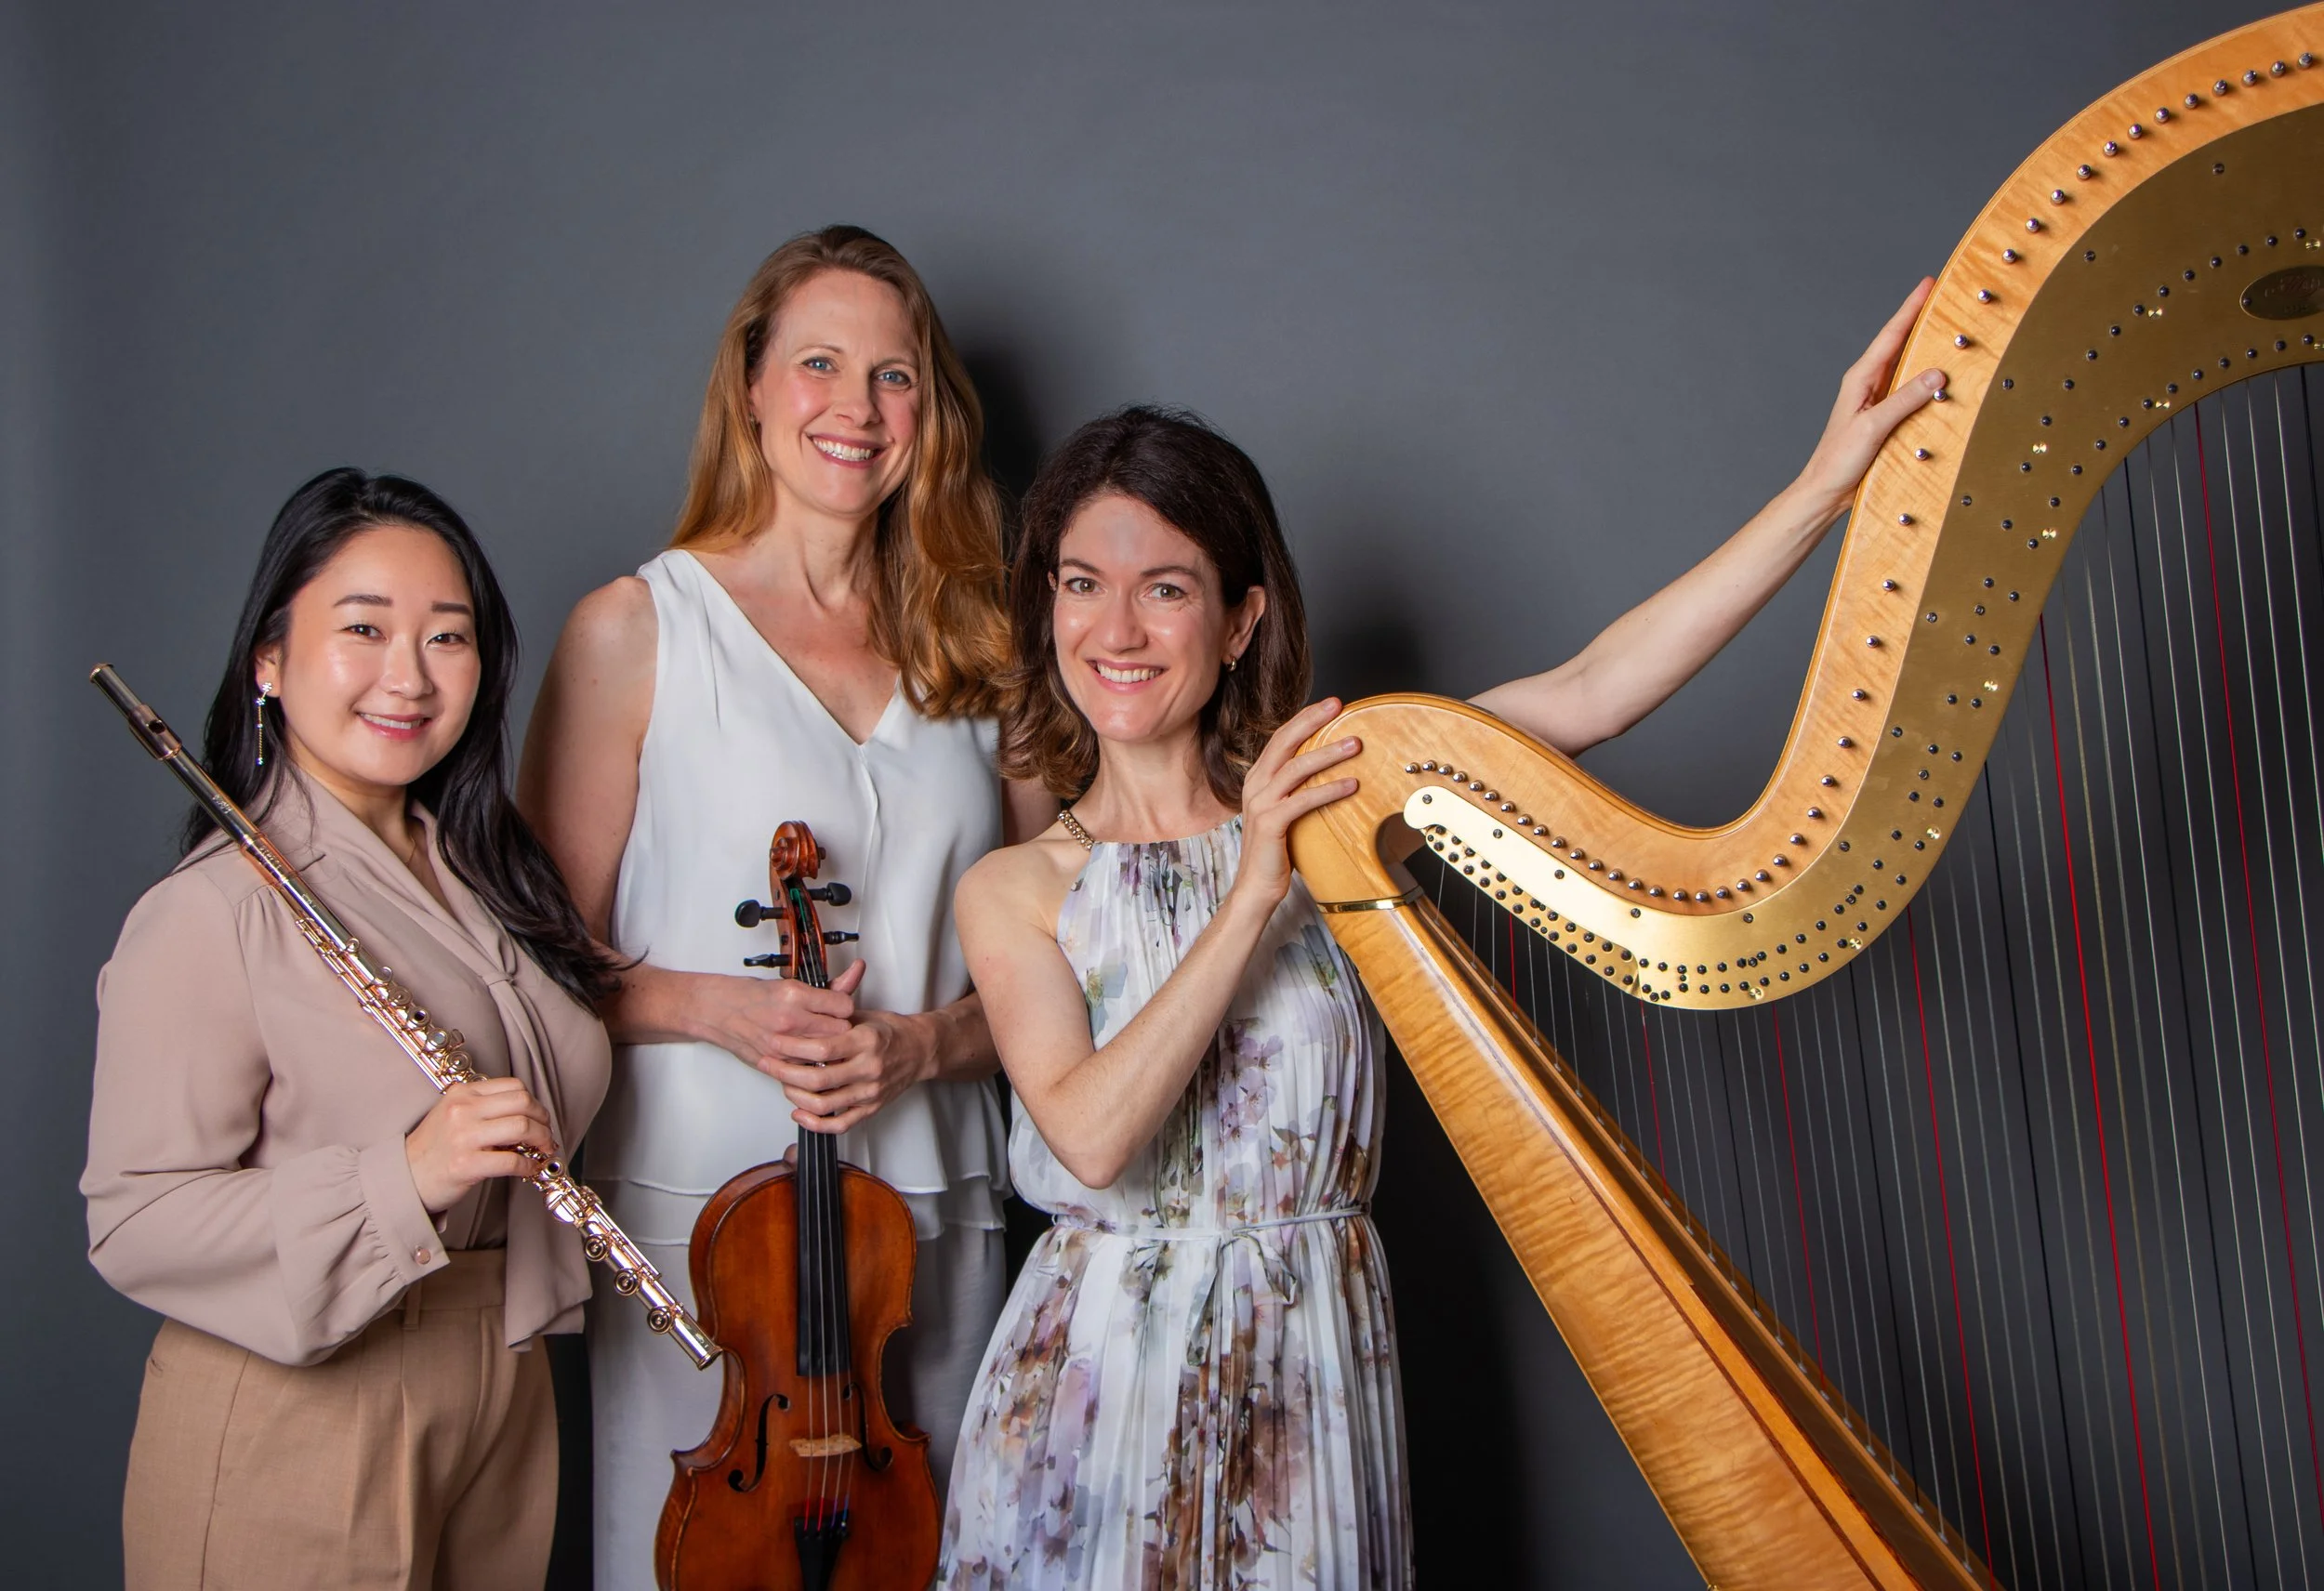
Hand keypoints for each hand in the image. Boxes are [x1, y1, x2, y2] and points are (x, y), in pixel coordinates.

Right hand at [405, 1077, 554, 1213]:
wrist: (403, 1178)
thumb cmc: (432, 1150)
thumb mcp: (452, 1115)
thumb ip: (483, 1108)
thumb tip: (527, 1114)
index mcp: (462, 1094)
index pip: (513, 1086)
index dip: (534, 1103)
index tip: (539, 1118)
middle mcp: (463, 1110)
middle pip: (522, 1103)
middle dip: (543, 1120)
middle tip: (546, 1136)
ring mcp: (464, 1137)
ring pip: (522, 1127)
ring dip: (541, 1141)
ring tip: (541, 1151)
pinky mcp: (466, 1164)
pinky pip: (511, 1161)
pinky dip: (527, 1165)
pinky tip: (528, 1169)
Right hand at [689, 959, 863, 1069]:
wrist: (715, 1011)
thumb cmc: (750, 995)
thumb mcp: (790, 984)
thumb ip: (827, 987)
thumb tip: (857, 972)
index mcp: (794, 994)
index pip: (844, 1007)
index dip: (845, 1009)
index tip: (840, 1009)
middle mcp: (789, 1019)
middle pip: (840, 1032)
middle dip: (841, 1030)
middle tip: (833, 1027)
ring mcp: (781, 1044)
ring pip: (826, 1053)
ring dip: (828, 1049)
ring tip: (820, 1041)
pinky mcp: (774, 1062)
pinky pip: (808, 1067)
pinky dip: (811, 1063)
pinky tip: (806, 1055)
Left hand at [755, 997, 938, 1134]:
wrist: (920, 1050)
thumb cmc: (889, 1031)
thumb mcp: (862, 1015)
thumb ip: (831, 1017)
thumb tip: (797, 1016)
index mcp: (866, 1041)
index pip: (822, 1048)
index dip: (793, 1047)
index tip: (774, 1042)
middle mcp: (869, 1068)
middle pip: (818, 1079)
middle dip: (785, 1072)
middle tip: (767, 1063)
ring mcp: (870, 1092)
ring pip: (824, 1105)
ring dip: (795, 1097)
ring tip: (783, 1083)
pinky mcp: (871, 1108)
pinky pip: (839, 1124)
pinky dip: (815, 1123)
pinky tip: (799, 1113)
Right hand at [1229, 698, 1360, 912]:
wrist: (1256, 886)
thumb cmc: (1276, 850)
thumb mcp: (1285, 811)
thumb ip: (1296, 788)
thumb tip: (1329, 769)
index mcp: (1257, 778)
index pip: (1281, 738)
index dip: (1304, 718)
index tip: (1330, 704)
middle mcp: (1255, 785)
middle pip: (1284, 742)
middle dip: (1312, 720)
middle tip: (1338, 705)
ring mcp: (1260, 803)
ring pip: (1296, 768)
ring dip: (1327, 753)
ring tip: (1355, 744)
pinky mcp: (1270, 822)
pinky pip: (1302, 800)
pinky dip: (1329, 790)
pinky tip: (1352, 785)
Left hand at [1790, 278, 1949, 514]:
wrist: (1827, 491)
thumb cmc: (1839, 460)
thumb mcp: (1873, 427)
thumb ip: (1905, 400)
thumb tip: (1937, 373)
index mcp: (1861, 379)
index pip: (1891, 335)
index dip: (1910, 308)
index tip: (1927, 283)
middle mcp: (1869, 384)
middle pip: (1900, 343)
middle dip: (1920, 318)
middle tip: (1943, 295)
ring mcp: (1877, 400)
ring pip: (1906, 365)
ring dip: (1925, 346)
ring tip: (1948, 326)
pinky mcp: (1885, 417)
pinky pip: (1910, 390)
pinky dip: (1926, 378)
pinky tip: (1941, 376)